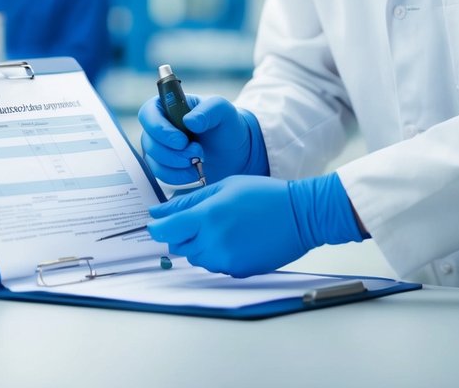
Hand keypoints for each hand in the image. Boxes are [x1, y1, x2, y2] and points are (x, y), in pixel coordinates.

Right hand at [138, 94, 261, 185]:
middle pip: (148, 141)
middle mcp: (159, 126)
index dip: (160, 129)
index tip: (181, 141)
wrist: (235, 152)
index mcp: (167, 105)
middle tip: (198, 153)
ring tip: (199, 162)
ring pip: (153, 160)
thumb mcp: (223, 111)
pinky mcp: (164, 166)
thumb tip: (189, 121)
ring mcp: (159, 147)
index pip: (148, 114)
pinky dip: (177, 177)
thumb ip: (209, 110)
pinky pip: (160, 175)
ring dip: (176, 165)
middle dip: (173, 152)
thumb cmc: (226, 125)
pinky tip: (194, 172)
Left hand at [146, 173, 364, 277]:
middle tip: (202, 219)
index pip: (165, 231)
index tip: (159, 223)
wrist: (301, 215)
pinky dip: (218, 255)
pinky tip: (236, 239)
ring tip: (223, 227)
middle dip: (182, 234)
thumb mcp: (224, 187)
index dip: (158, 227)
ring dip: (200, 245)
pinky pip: (216, 266)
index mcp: (207, 217)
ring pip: (196, 258)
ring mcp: (226, 260)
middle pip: (179, 247)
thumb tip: (157, 211)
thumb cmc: (264, 195)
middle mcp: (214, 242)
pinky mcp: (238, 272)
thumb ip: (187, 201)